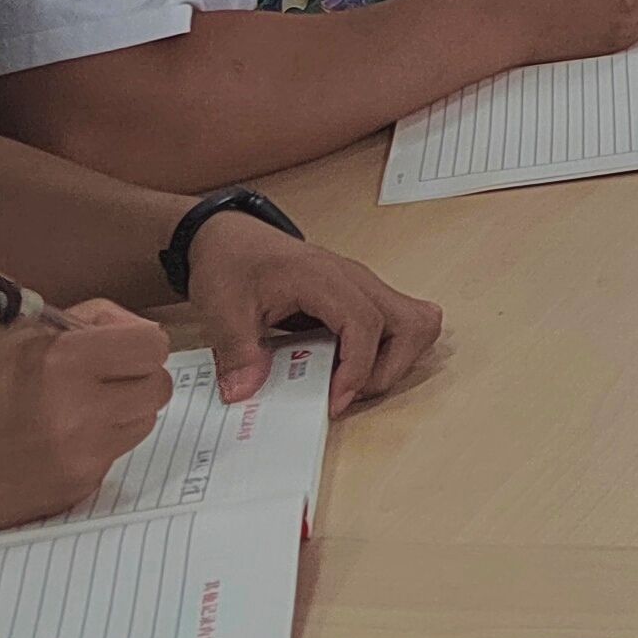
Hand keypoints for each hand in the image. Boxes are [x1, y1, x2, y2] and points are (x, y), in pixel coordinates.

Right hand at [0, 303, 172, 540]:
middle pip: (159, 386)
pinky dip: (97, 444)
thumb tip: (123, 327)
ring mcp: (82, 457)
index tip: (115, 345)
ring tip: (77, 407)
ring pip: (144, 422)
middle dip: (136, 375)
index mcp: (62, 364)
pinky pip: (114, 456)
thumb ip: (80, 328)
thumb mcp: (14, 343)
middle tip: (102, 375)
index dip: (136, 341)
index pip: (152, 345)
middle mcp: (80, 413)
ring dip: (123, 410)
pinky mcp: (77, 489)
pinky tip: (56, 441)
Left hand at [178, 213, 442, 416]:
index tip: (334, 401)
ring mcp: (363, 286)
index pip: (366, 323)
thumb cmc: (233, 262)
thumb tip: (246, 392)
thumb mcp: (222, 309)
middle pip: (412, 324)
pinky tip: (345, 364)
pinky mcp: (361, 297)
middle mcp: (355, 279)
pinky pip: (397, 325)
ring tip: (350, 380)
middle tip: (345, 392)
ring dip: (393, 361)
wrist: (232, 236)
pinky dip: (385, 352)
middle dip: (387, 370)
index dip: (357, 369)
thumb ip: (236, 352)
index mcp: (323, 278)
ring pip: (415, 324)